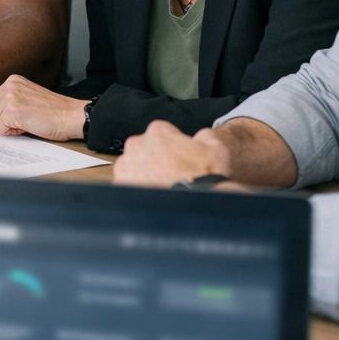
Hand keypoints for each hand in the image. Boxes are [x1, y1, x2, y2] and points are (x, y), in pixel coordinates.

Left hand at [0, 75, 88, 139]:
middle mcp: (9, 86)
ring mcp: (10, 98)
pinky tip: (27, 126)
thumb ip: (3, 102)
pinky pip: (1, 131)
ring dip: (8, 127)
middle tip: (25, 118)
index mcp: (12, 81)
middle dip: (3, 122)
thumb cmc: (52, 111)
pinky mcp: (13, 112)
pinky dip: (13, 133)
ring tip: (27, 121)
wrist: (70, 116)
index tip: (13, 116)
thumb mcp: (25, 98)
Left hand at [113, 121, 232, 187]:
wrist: (196, 207)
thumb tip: (201, 137)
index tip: (180, 159)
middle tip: (173, 174)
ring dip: (146, 174)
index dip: (174, 147)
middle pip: (146, 149)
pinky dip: (137, 190)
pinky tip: (154, 197)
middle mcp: (136, 146)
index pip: (163, 134)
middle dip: (157, 160)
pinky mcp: (121, 186)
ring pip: (135, 166)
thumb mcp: (217, 149)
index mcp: (157, 132)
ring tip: (165, 187)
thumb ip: (205, 136)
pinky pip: (128, 184)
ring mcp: (126, 166)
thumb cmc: (206, 179)